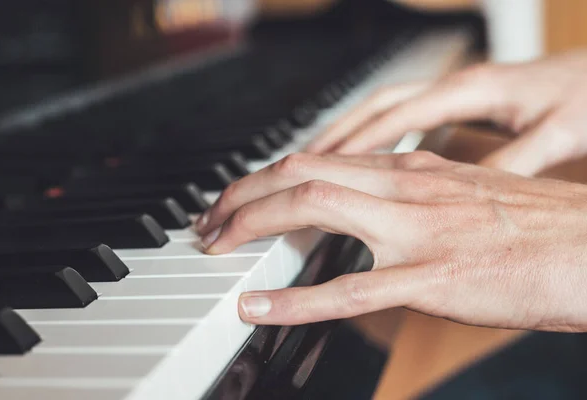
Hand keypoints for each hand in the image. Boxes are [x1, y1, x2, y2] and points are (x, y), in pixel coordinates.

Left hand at [196, 152, 586, 331]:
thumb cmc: (531, 225)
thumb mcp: (460, 193)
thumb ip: (408, 196)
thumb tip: (368, 207)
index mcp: (412, 170)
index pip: (319, 157)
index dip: (266, 175)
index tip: (238, 196)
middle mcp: (406, 188)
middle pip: (301, 172)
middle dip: (243, 193)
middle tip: (209, 221)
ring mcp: (416, 232)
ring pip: (314, 208)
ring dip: (253, 223)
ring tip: (216, 245)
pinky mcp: (432, 280)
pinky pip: (349, 290)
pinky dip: (294, 298)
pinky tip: (257, 305)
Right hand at [306, 50, 586, 175]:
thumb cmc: (586, 95)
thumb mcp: (555, 132)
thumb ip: (513, 161)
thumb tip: (475, 194)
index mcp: (473, 89)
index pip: (397, 116)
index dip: (357, 143)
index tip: (322, 169)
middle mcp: (455, 85)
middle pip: (375, 104)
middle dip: (334, 132)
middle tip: (298, 163)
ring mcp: (454, 92)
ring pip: (382, 109)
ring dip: (347, 133)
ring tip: (315, 163)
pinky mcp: (459, 104)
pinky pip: (401, 119)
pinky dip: (374, 138)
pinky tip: (366, 161)